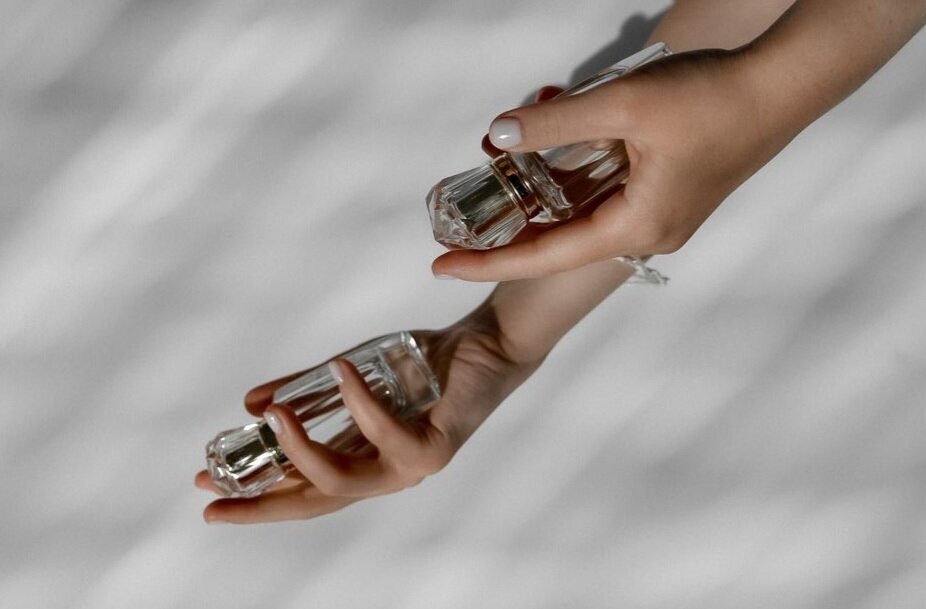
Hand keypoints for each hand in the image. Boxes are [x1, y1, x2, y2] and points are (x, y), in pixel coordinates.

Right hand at [195, 304, 538, 523]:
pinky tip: (340, 370)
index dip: (256, 497)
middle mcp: (385, 474)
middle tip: (210, 492)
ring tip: (270, 418)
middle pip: (314, 502)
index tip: (206, 493)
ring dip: (301, 451)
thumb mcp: (350, 375)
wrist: (484, 343)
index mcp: (364, 461)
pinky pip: (386, 435)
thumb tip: (249, 405)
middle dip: (261, 503)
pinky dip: (358, 402)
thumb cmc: (420, 362)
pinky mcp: (436, 449)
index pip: (303, 492)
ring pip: (343, 480)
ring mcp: (411, 468)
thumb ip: (304, 389)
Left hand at [432, 48, 804, 280]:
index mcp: (636, 227)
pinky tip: (543, 174)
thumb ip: (554, 124)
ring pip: (581, 223)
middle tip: (453, 232)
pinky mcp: (669, 197)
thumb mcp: (621, 105)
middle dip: (506, 235)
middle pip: (560, 245)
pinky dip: (570, 193)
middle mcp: (648, 233)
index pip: (543, 257)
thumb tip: (496, 136)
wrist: (781, 87)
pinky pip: (606, 204)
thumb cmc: (710, 97)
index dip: (486, 263)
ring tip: (489, 198)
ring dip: (537, 209)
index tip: (439, 265)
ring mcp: (661, 218)